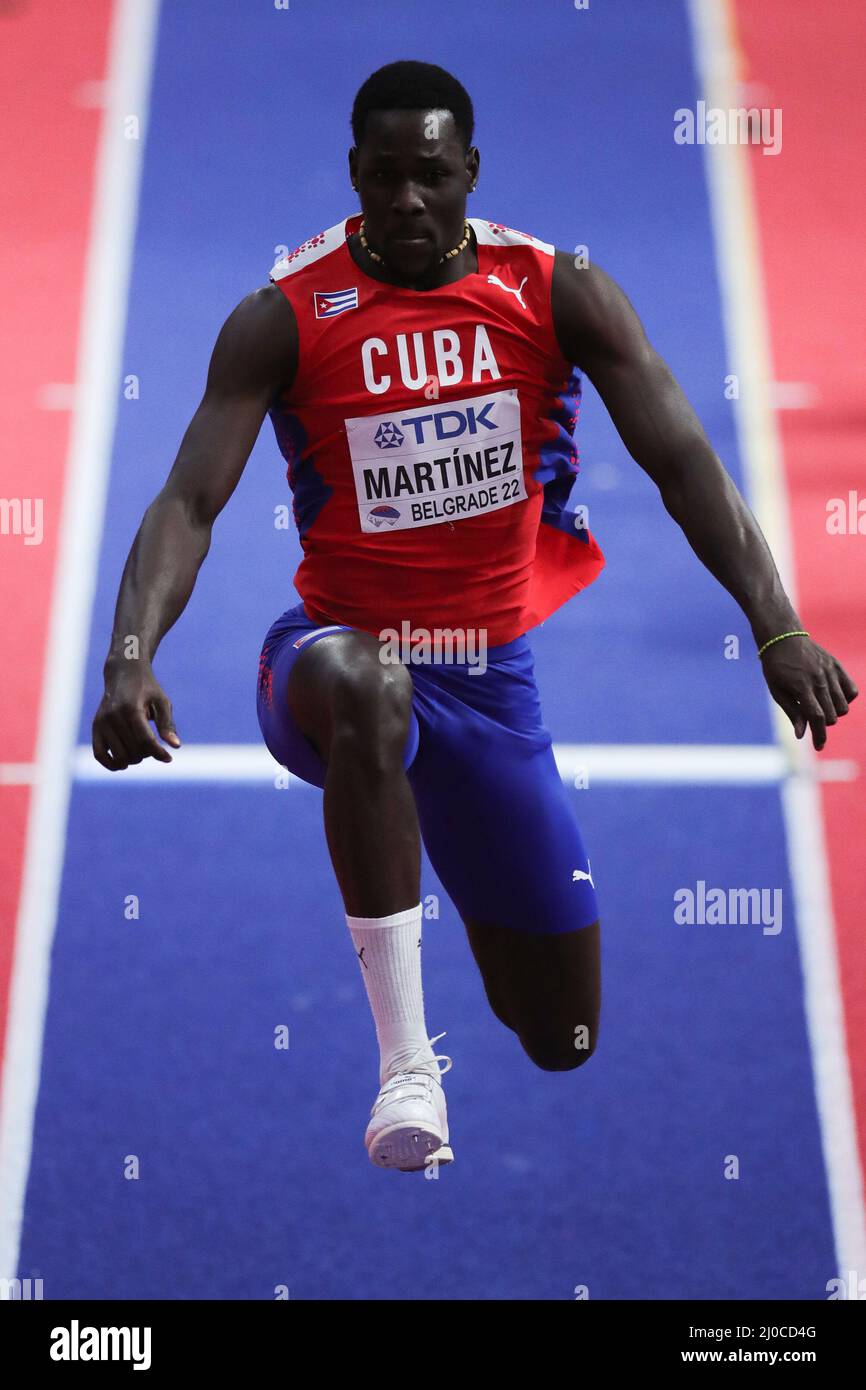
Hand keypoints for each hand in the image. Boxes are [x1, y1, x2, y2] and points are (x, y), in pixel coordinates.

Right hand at [92, 662, 180, 769]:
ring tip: (141, 750)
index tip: (169, 758)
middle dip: (148, 754)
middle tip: (153, 745)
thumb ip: (167, 724)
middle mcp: (113, 716)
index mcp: (131, 709)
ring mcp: (102, 723)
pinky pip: (99, 755)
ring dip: (134, 760)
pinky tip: (124, 762)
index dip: (158, 753)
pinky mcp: (95, 727)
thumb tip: (175, 747)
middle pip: (134, 751)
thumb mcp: (162, 702)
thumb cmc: (147, 688)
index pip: (145, 740)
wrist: (123, 673)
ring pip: (119, 757)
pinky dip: (112, 764)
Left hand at [760, 635, 857, 750]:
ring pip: (843, 706)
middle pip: (832, 715)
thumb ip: (792, 712)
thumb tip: (801, 734)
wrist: (783, 638)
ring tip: (820, 706)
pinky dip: (845, 699)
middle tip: (811, 717)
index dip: (819, 736)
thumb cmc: (776, 667)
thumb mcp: (777, 691)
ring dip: (834, 713)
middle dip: (822, 724)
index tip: (818, 747)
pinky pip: (851, 690)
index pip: (817, 718)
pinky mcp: (837, 666)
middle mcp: (819, 680)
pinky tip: (833, 697)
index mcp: (801, 687)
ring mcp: (830, 672)